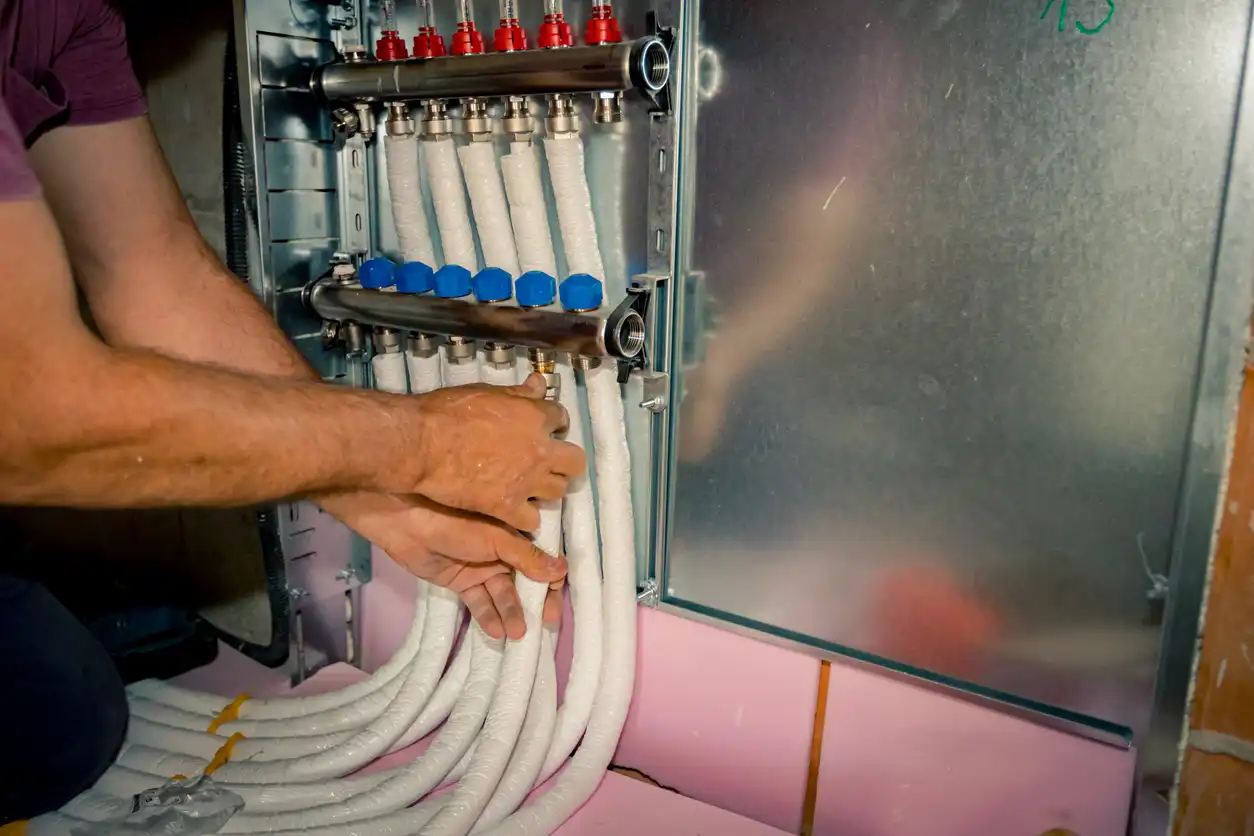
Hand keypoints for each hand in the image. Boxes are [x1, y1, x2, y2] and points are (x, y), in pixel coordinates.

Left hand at [324, 492, 565, 639]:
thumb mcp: (496, 539)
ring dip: (511, 614)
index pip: (541, 561)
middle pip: (525, 582)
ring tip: (518, 634)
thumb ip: (527, 557)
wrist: (406, 524)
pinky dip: (488, 617)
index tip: (554, 604)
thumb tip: (562, 570)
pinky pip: (479, 602)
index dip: (550, 583)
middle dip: (534, 603)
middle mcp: (501, 552)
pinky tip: (496, 632)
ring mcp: (481, 568)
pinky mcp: (461, 583)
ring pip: (503, 595)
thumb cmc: (454, 522)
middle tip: (543, 625)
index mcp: (514, 534)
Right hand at [407, 374, 585, 531]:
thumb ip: (517, 393)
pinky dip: (525, 517)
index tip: (544, 428)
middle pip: (575, 462)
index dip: (553, 424)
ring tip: (530, 485)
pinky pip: (532, 520)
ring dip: (547, 487)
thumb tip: (538, 384)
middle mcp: (539, 450)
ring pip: (558, 491)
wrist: (423, 445)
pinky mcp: (507, 507)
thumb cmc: (448, 412)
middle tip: (548, 461)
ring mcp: (526, 482)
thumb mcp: (486, 392)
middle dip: (565, 461)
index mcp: (535, 417)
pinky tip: (515, 511)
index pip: (562, 418)